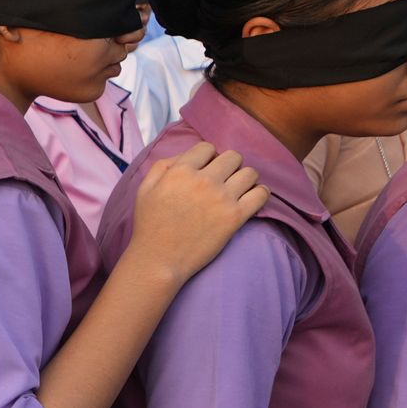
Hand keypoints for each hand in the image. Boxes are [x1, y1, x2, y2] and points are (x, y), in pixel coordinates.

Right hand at [123, 144, 269, 285]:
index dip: (208, 158)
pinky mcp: (235, 217)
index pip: (207, 147)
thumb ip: (164, 165)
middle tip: (223, 181)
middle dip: (228, 166)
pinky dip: (260, 194)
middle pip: (233, 157)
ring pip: (250, 173)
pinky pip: (261, 194)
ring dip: (245, 179)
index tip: (206, 171)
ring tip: (237, 191)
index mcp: (180, 171)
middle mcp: (203, 180)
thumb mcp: (145, 188)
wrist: (158, 260)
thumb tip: (188, 155)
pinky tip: (251, 199)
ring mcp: (221, 198)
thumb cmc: (150, 225)